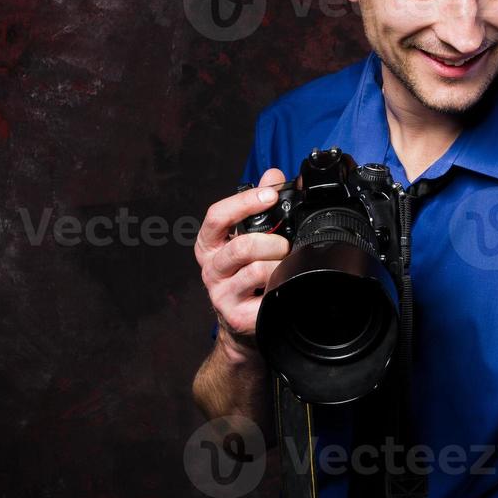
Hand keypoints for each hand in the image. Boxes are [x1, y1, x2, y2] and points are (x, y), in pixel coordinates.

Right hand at [193, 168, 289, 359]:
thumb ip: (260, 206)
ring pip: (255, 271)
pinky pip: (266, 298)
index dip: (244, 203)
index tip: (270, 195)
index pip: (217, 217)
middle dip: (271, 242)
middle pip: (240, 247)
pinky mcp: (237, 316)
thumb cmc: (246, 274)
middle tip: (285, 245)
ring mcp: (221, 294)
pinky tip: (283, 286)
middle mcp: (211, 268)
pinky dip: (281, 288)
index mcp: (210, 244)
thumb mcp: (248, 237)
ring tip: (286, 266)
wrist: (242, 322)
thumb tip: (273, 175)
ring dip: (279, 265)